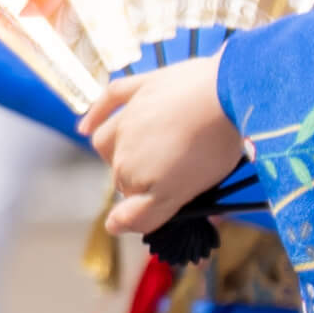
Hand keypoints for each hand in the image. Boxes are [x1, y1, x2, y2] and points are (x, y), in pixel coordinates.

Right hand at [79, 57, 242, 235]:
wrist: (227, 94)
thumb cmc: (210, 147)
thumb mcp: (179, 193)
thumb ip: (144, 214)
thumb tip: (111, 226)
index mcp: (134, 172)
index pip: (132, 195)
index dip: (150, 199)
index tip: (171, 197)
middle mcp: (124, 144)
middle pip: (121, 167)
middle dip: (138, 175)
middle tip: (169, 175)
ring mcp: (132, 113)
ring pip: (108, 137)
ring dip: (112, 151)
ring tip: (128, 158)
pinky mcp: (145, 86)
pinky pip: (112, 98)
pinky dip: (96, 113)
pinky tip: (86, 126)